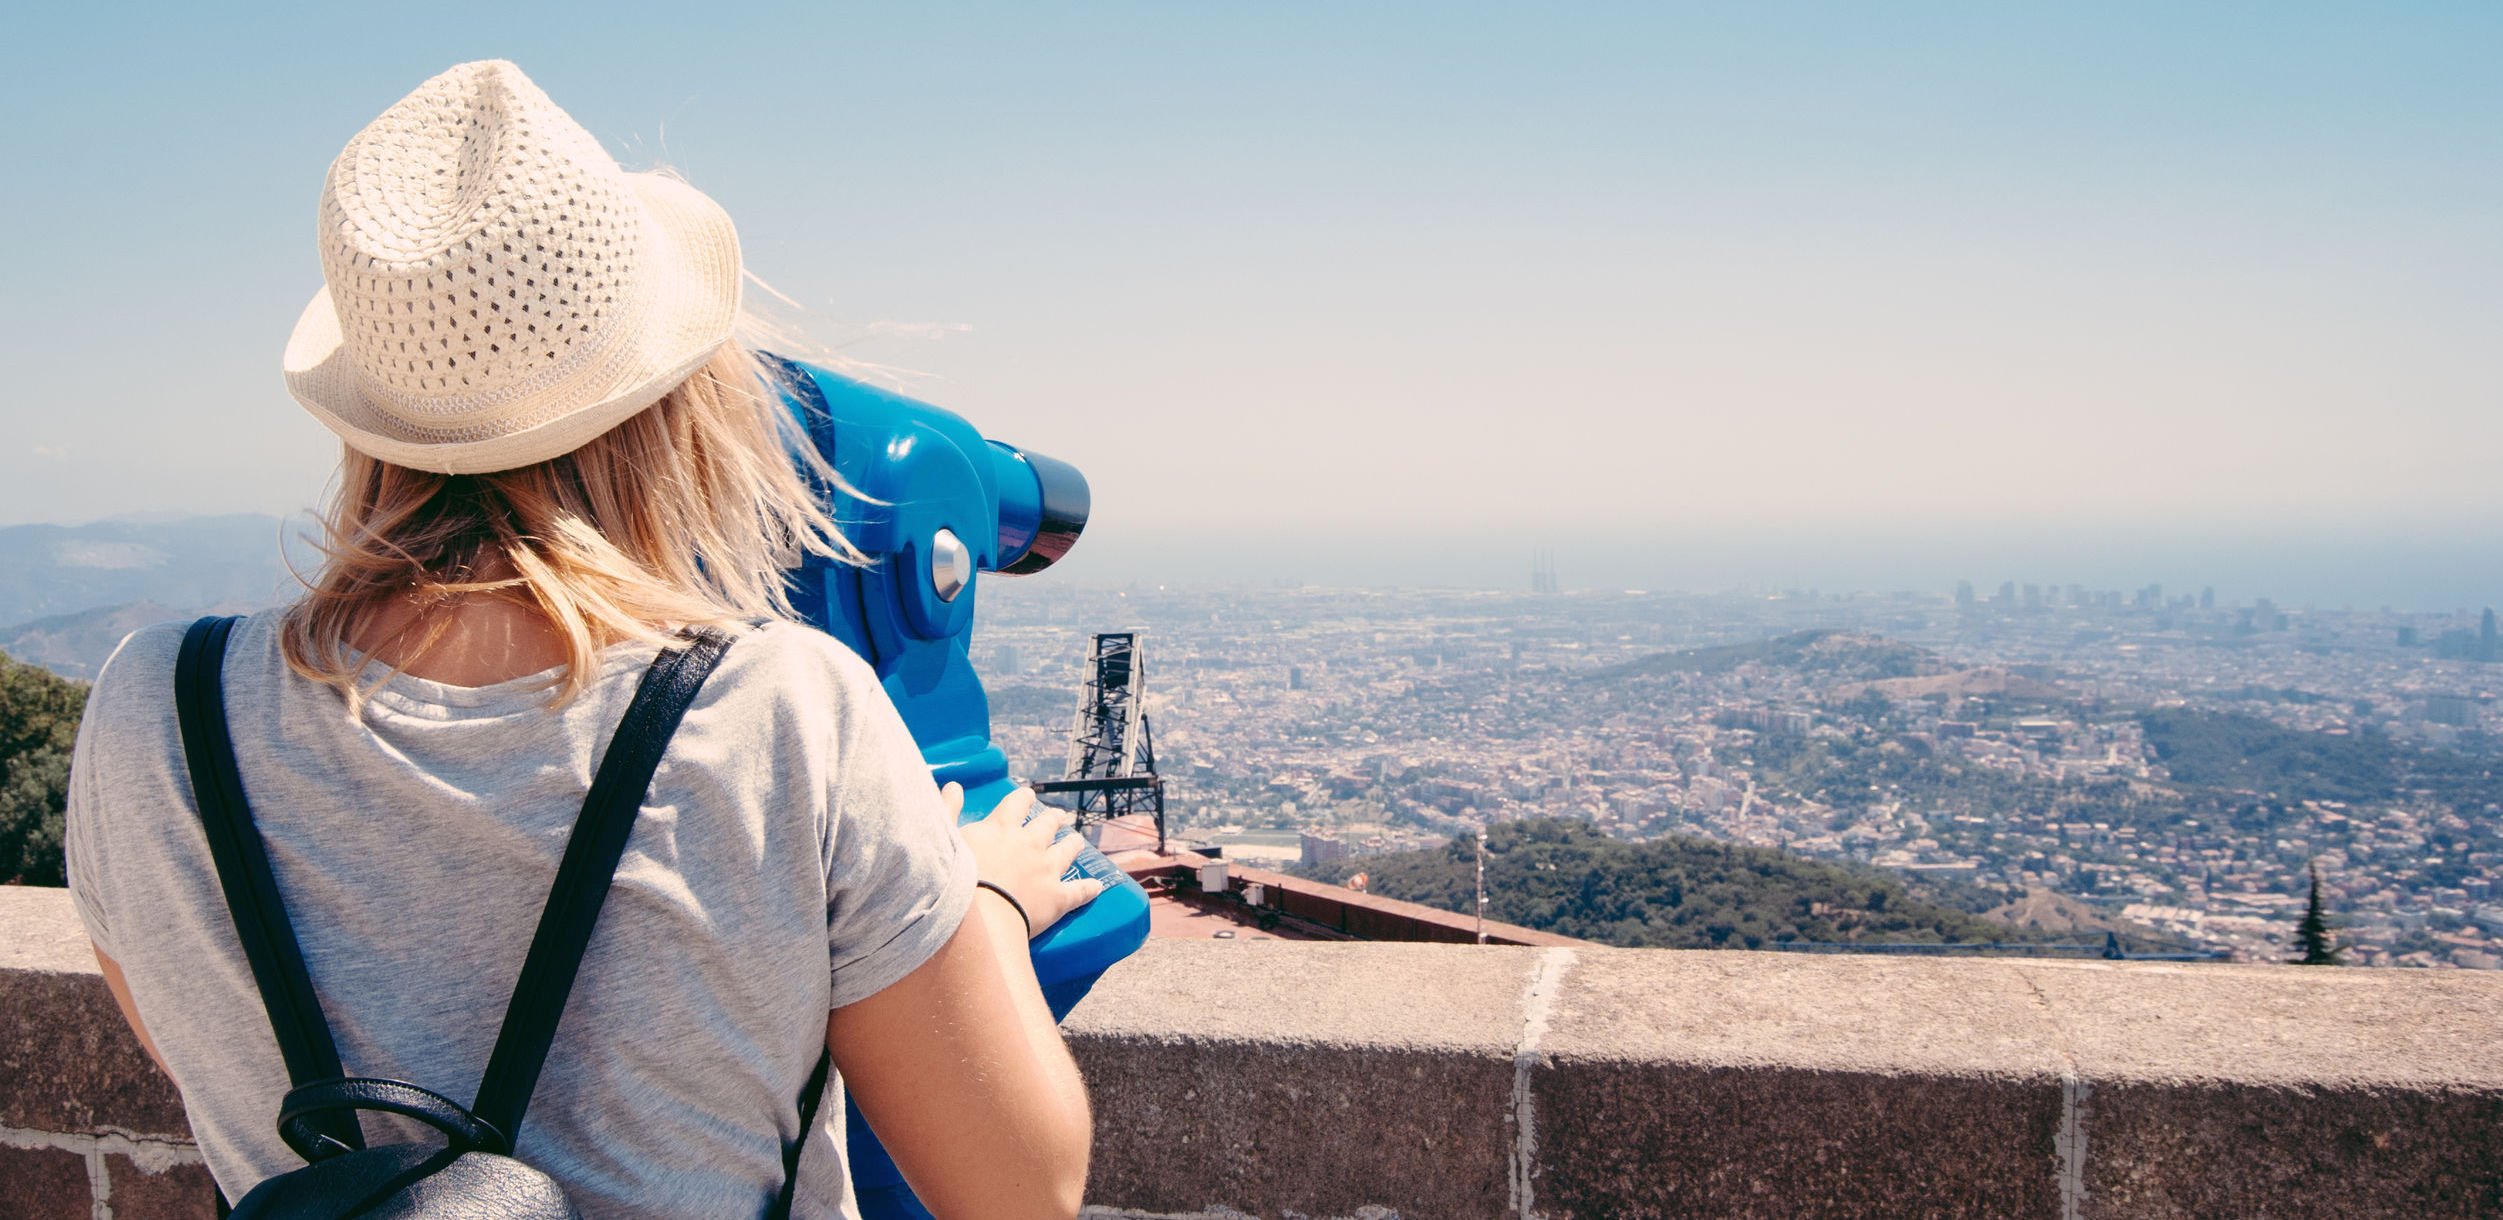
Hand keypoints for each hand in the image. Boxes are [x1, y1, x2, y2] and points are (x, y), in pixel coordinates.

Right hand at [947, 783, 1105, 938]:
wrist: (973, 918)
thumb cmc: (951, 878)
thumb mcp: (943, 837)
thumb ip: (947, 810)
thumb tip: (953, 786)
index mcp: (1001, 828)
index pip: (1016, 804)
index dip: (1023, 799)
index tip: (1028, 796)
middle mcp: (1029, 844)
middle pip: (1047, 824)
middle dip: (1053, 819)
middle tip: (1058, 816)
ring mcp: (1046, 870)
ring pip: (1067, 850)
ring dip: (1072, 844)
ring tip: (1076, 840)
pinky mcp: (1057, 898)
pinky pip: (1078, 891)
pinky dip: (1088, 889)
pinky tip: (1096, 887)